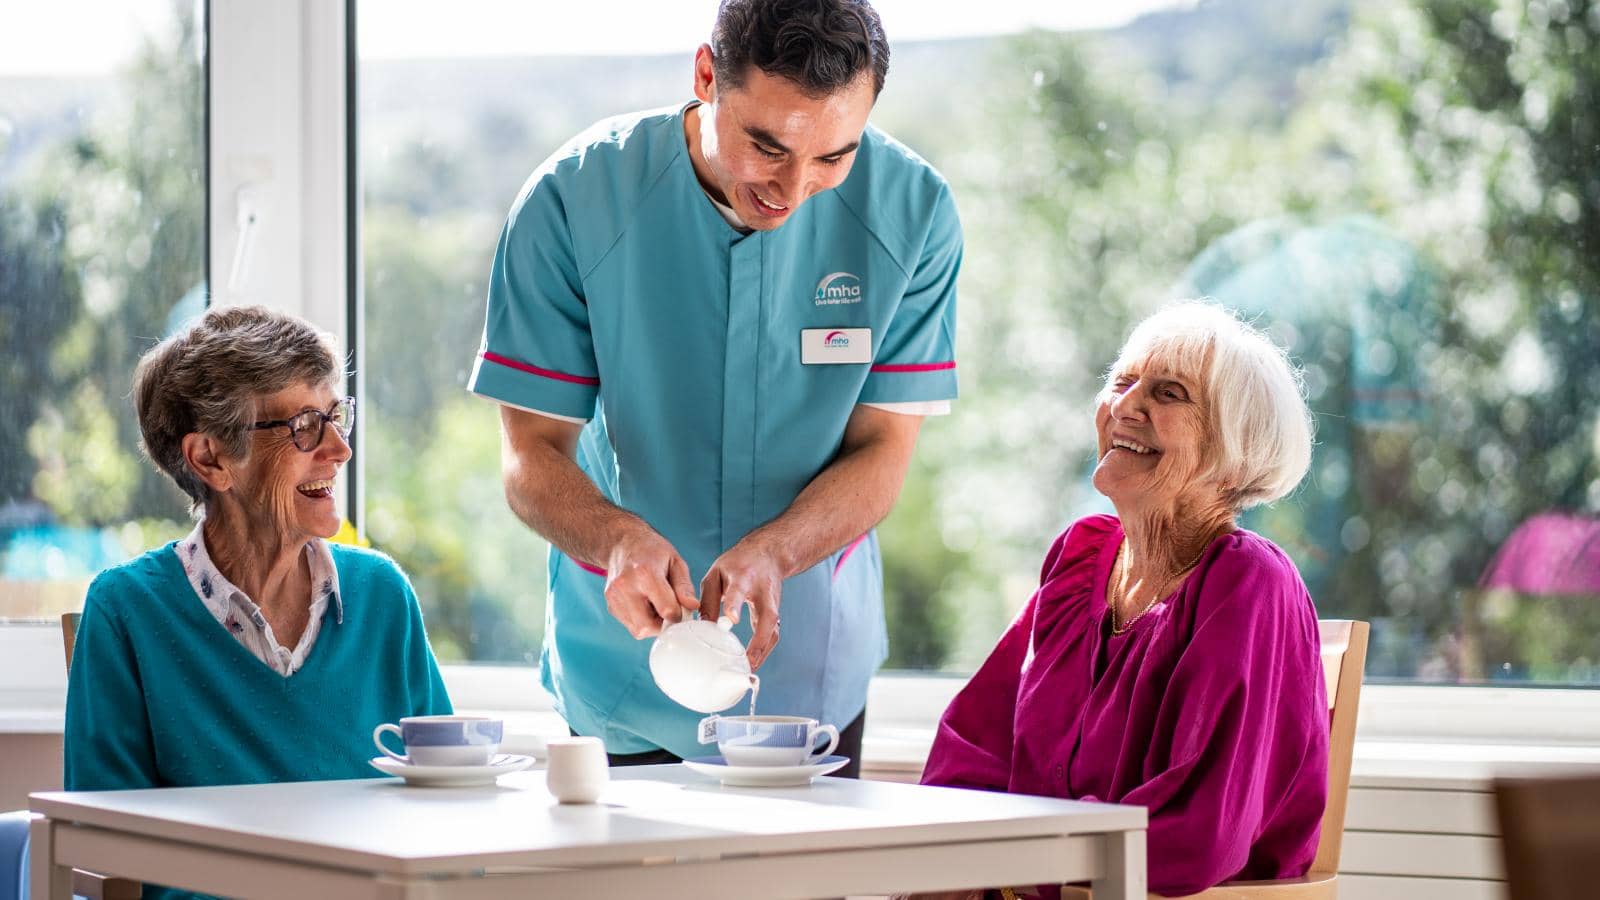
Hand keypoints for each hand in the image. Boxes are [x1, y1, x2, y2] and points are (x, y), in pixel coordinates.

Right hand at [603, 525, 697, 638]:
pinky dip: (642, 621)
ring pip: (638, 630)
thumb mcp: (675, 561)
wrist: (623, 543)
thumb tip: (693, 607)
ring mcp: (614, 597)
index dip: (680, 614)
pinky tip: (645, 604)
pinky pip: (630, 625)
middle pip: (648, 626)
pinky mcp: (610, 605)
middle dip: (664, 624)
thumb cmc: (652, 551)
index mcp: (645, 573)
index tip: (683, 608)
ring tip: (656, 604)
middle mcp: (625, 587)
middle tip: (669, 610)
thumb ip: (684, 587)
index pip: (667, 610)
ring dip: (652, 624)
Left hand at [699, 540, 784, 669]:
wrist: (769, 554)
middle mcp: (763, 591)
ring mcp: (773, 603)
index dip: (735, 605)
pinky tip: (752, 664)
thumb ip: (708, 599)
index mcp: (743, 577)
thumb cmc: (738, 564)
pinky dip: (764, 651)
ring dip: (762, 651)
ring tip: (747, 670)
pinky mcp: (776, 613)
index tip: (731, 620)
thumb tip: (703, 628)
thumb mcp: (716, 574)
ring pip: (773, 630)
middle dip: (759, 640)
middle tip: (747, 660)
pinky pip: (773, 635)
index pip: (739, 591)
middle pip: (767, 616)